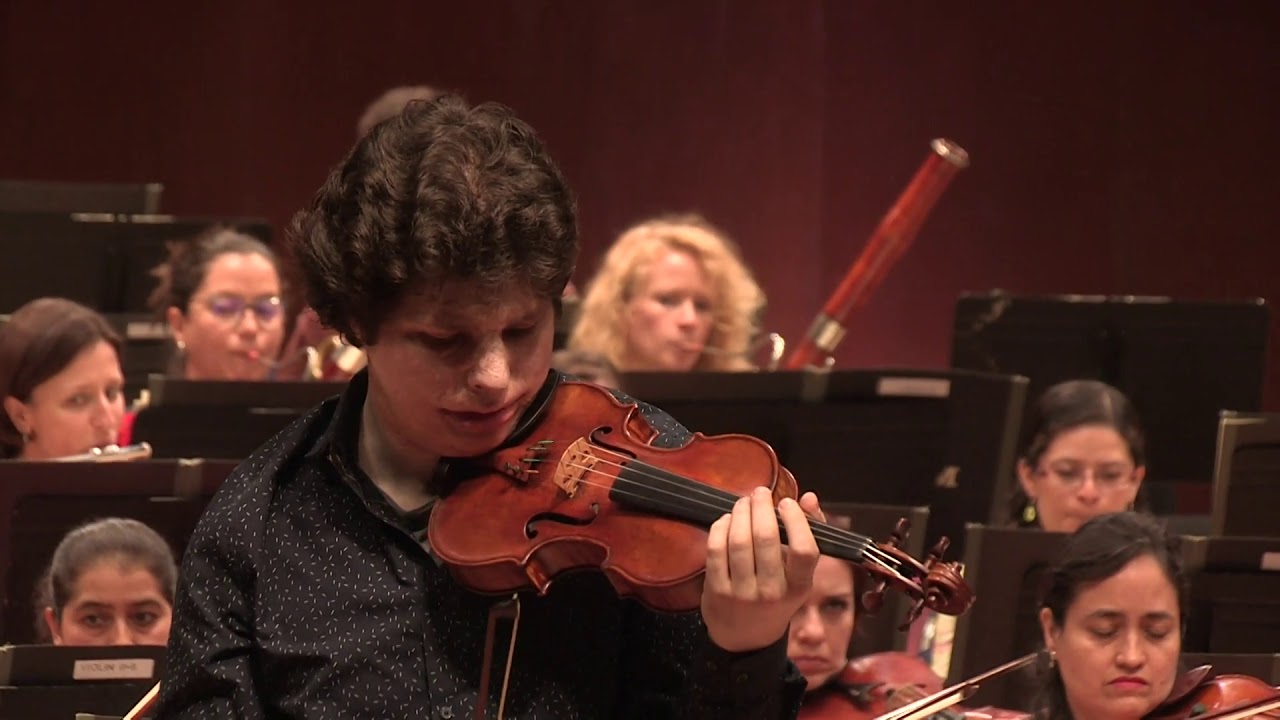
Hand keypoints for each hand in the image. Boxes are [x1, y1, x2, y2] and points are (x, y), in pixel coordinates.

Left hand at [701, 486, 822, 652]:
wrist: (747, 637)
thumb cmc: (777, 595)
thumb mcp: (798, 573)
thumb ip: (808, 532)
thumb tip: (809, 498)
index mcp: (799, 587)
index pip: (804, 550)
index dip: (796, 520)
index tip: (786, 503)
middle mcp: (773, 592)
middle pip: (766, 538)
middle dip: (761, 506)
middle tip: (760, 493)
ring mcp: (743, 593)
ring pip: (739, 540)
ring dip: (740, 513)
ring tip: (743, 503)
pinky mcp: (718, 591)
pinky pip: (716, 549)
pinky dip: (721, 527)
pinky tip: (727, 520)